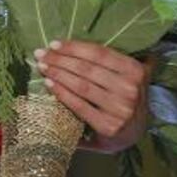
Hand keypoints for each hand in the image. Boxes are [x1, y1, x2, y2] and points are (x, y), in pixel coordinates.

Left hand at [33, 39, 151, 153]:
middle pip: (87, 68)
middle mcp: (130, 89)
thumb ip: (115, 59)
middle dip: (60, 59)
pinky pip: (78, 105)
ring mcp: (120, 109)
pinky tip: (49, 84)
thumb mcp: (129, 76)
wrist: (133, 134)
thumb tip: (81, 42)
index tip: (53, 43)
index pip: (100, 53)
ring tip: (42, 66)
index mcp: (136, 71)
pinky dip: (61, 93)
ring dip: (58, 74)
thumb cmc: (124, 98)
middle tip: (40, 54)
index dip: (74, 47)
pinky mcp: (108, 126)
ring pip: (81, 86)